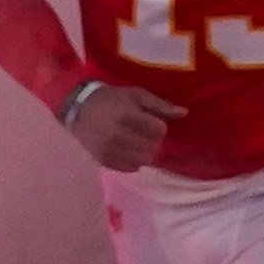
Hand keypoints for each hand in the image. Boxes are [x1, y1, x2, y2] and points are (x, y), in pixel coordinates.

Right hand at [69, 84, 184, 170]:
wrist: (79, 108)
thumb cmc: (112, 99)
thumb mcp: (136, 95)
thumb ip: (160, 105)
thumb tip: (185, 113)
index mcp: (127, 115)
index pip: (159, 130)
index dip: (158, 126)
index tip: (150, 121)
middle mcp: (118, 135)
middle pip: (152, 147)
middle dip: (152, 140)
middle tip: (143, 133)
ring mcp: (110, 150)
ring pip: (143, 160)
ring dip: (144, 152)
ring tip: (136, 142)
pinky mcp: (104, 160)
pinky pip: (129, 168)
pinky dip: (132, 161)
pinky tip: (127, 150)